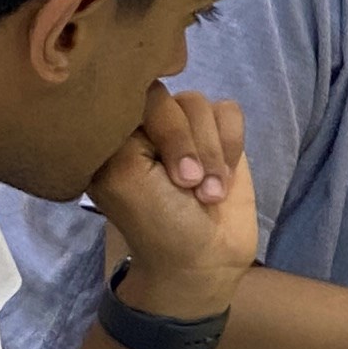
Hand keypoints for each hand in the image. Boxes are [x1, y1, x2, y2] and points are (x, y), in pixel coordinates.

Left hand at [89, 87, 258, 317]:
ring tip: (210, 193)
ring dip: (213, 154)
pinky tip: (225, 177)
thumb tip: (138, 86)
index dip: (160, 128)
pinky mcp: (220, 136)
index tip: (168, 170)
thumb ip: (125, 125)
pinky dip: (232, 146)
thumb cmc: (158, 226)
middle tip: (189, 185)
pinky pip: (230, 113)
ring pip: (203, 106)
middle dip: (188, 146)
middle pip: (175, 99)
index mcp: (115, 134)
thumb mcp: (124, 177)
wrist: (205, 262)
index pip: (135, 95)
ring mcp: (187, 129)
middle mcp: (148, 125)